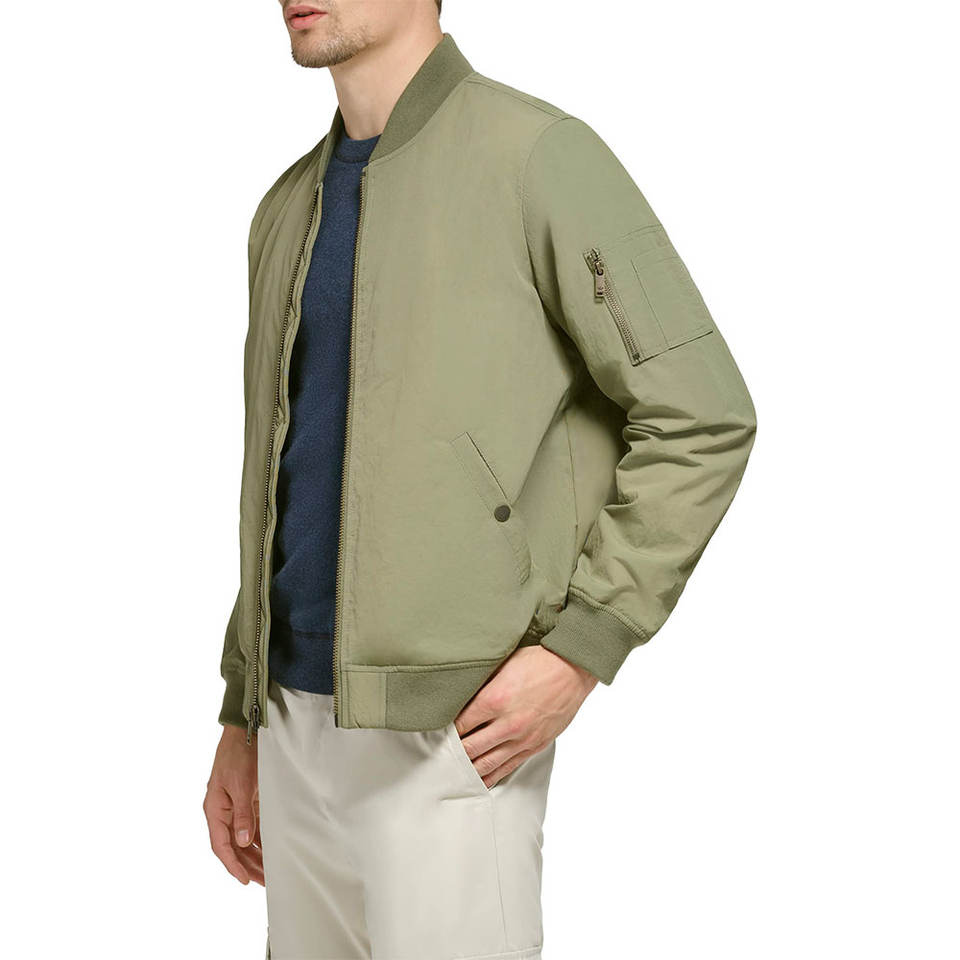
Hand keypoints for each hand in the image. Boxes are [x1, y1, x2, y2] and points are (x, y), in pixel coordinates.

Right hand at [203, 725, 263, 885]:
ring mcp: (235, 806)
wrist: (245, 731)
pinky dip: (261, 838)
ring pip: (243, 838)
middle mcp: (223, 811)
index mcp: (214, 809)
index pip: (221, 845)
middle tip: (264, 882)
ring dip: (255, 854)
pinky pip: (253, 825)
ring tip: (269, 872)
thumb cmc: (239, 755)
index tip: (245, 880)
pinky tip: (271, 849)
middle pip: (233, 845)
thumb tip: (242, 841)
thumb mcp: (242, 784)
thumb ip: (243, 814)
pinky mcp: (247, 800)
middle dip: (247, 864)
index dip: (232, 864)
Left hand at [453, 644, 597, 787]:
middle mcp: (507, 724)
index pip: (459, 725)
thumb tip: (460, 697)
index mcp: (494, 700)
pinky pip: (508, 767)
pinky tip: (479, 779)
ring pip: (487, 763)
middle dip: (452, 753)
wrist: (573, 669)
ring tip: (453, 772)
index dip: (445, 731)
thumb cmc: (538, 661)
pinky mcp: (535, 746)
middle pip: (469, 748)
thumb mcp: (503, 665)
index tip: (436, 733)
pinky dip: (491, 775)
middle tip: (439, 756)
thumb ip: (481, 684)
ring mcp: (522, 738)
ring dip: (468, 769)